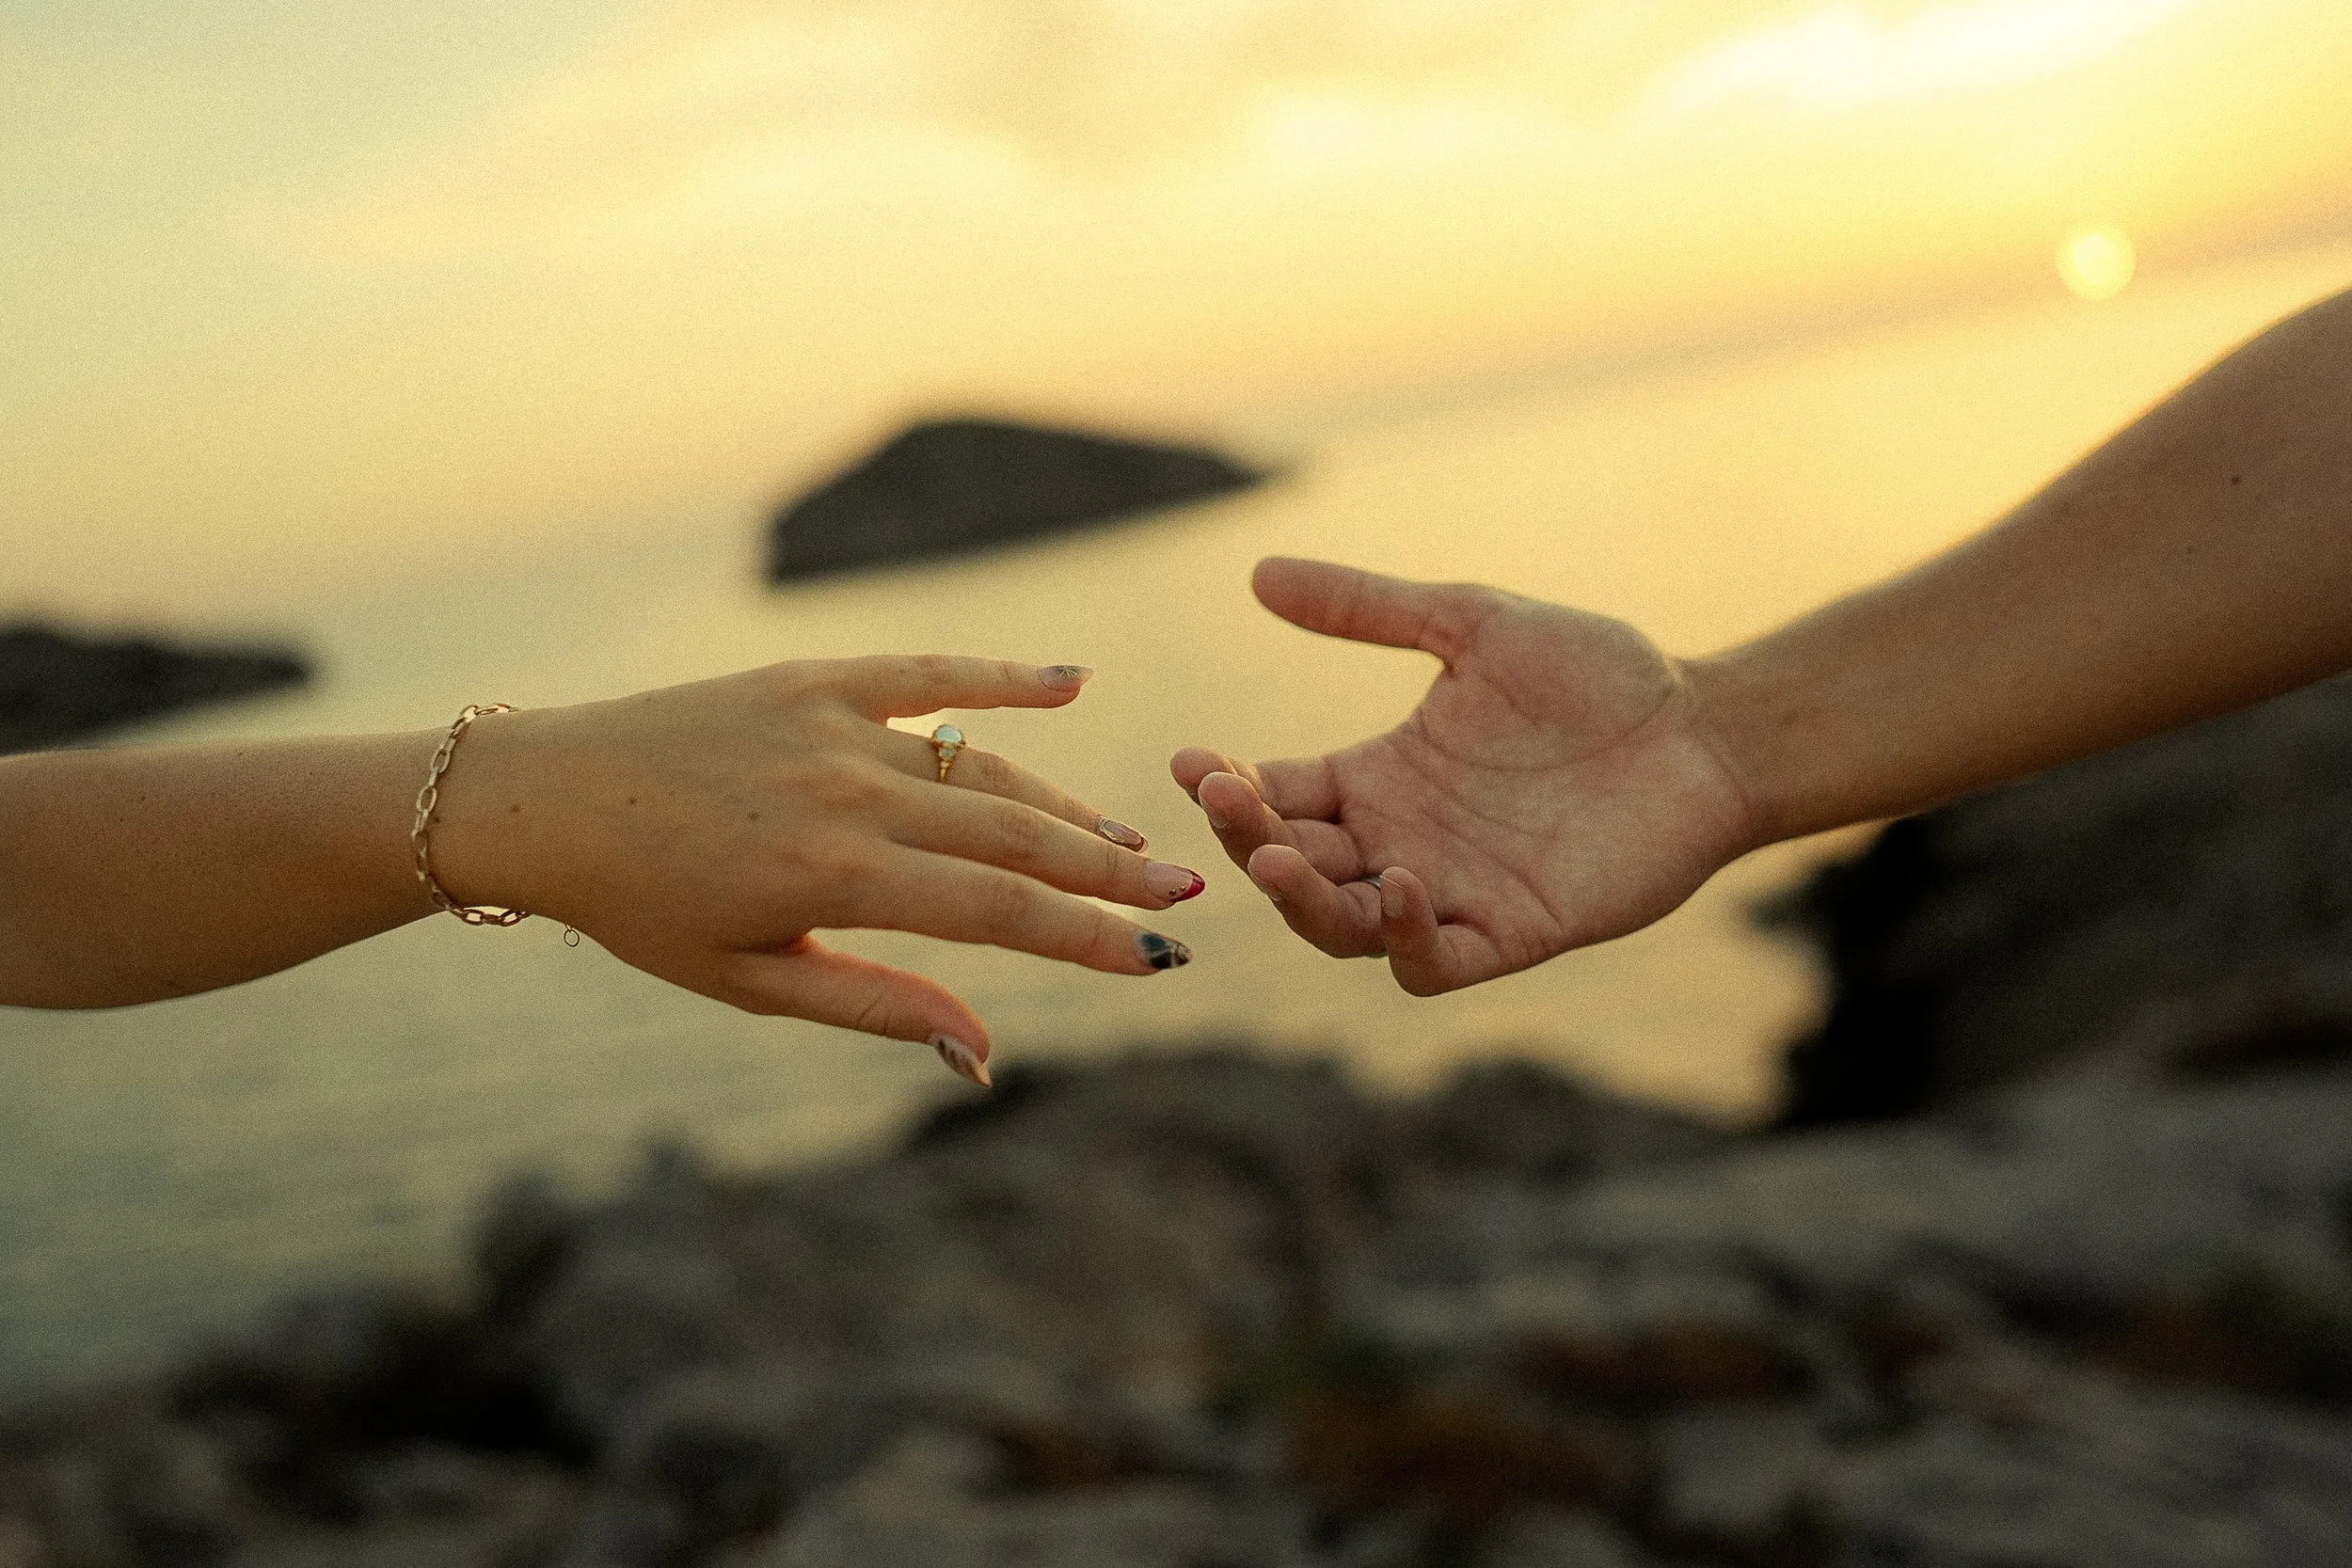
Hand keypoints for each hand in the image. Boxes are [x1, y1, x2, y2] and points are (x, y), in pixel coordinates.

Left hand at [434, 656, 1201, 1082]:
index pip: (1002, 911)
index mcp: (837, 879)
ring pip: (989, 765)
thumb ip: (878, 1007)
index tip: (1162, 955)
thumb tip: (982, 1058)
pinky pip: (932, 672)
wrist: (543, 801)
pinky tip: (1073, 685)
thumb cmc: (642, 911)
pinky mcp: (814, 678)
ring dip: (1069, 802)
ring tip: (1131, 838)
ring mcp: (836, 724)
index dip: (1091, 936)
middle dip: (1112, 868)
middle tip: (1188, 890)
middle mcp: (850, 794)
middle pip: (1019, 833)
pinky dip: (1005, 677)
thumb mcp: (753, 981)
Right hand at [1171, 559, 1758, 995]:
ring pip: (1342, 928)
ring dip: (1301, 901)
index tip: (1190, 758)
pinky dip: (1406, 937)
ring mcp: (1452, 893)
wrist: (1705, 729)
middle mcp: (1400, 842)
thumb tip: (1258, 573)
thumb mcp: (1471, 624)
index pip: (1276, 795)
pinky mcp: (1511, 932)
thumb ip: (1368, 608)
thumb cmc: (1598, 675)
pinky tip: (1404, 886)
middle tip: (1228, 797)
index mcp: (1379, 778)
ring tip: (1280, 857)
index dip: (1227, 786)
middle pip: (1292, 865)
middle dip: (1247, 838)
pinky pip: (1433, 962)